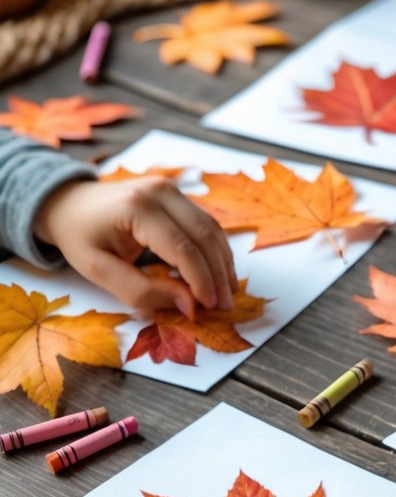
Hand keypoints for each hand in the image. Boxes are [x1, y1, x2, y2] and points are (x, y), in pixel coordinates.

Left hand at [34, 178, 237, 317]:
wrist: (69, 203)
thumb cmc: (79, 237)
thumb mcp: (99, 271)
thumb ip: (141, 291)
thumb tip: (188, 305)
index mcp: (137, 207)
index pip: (182, 248)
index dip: (201, 280)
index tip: (208, 307)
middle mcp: (160, 191)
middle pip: (204, 236)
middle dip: (218, 275)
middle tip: (225, 306)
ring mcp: (170, 189)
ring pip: (211, 229)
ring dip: (222, 263)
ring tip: (227, 293)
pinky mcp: (176, 194)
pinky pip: (205, 224)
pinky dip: (215, 250)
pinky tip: (218, 273)